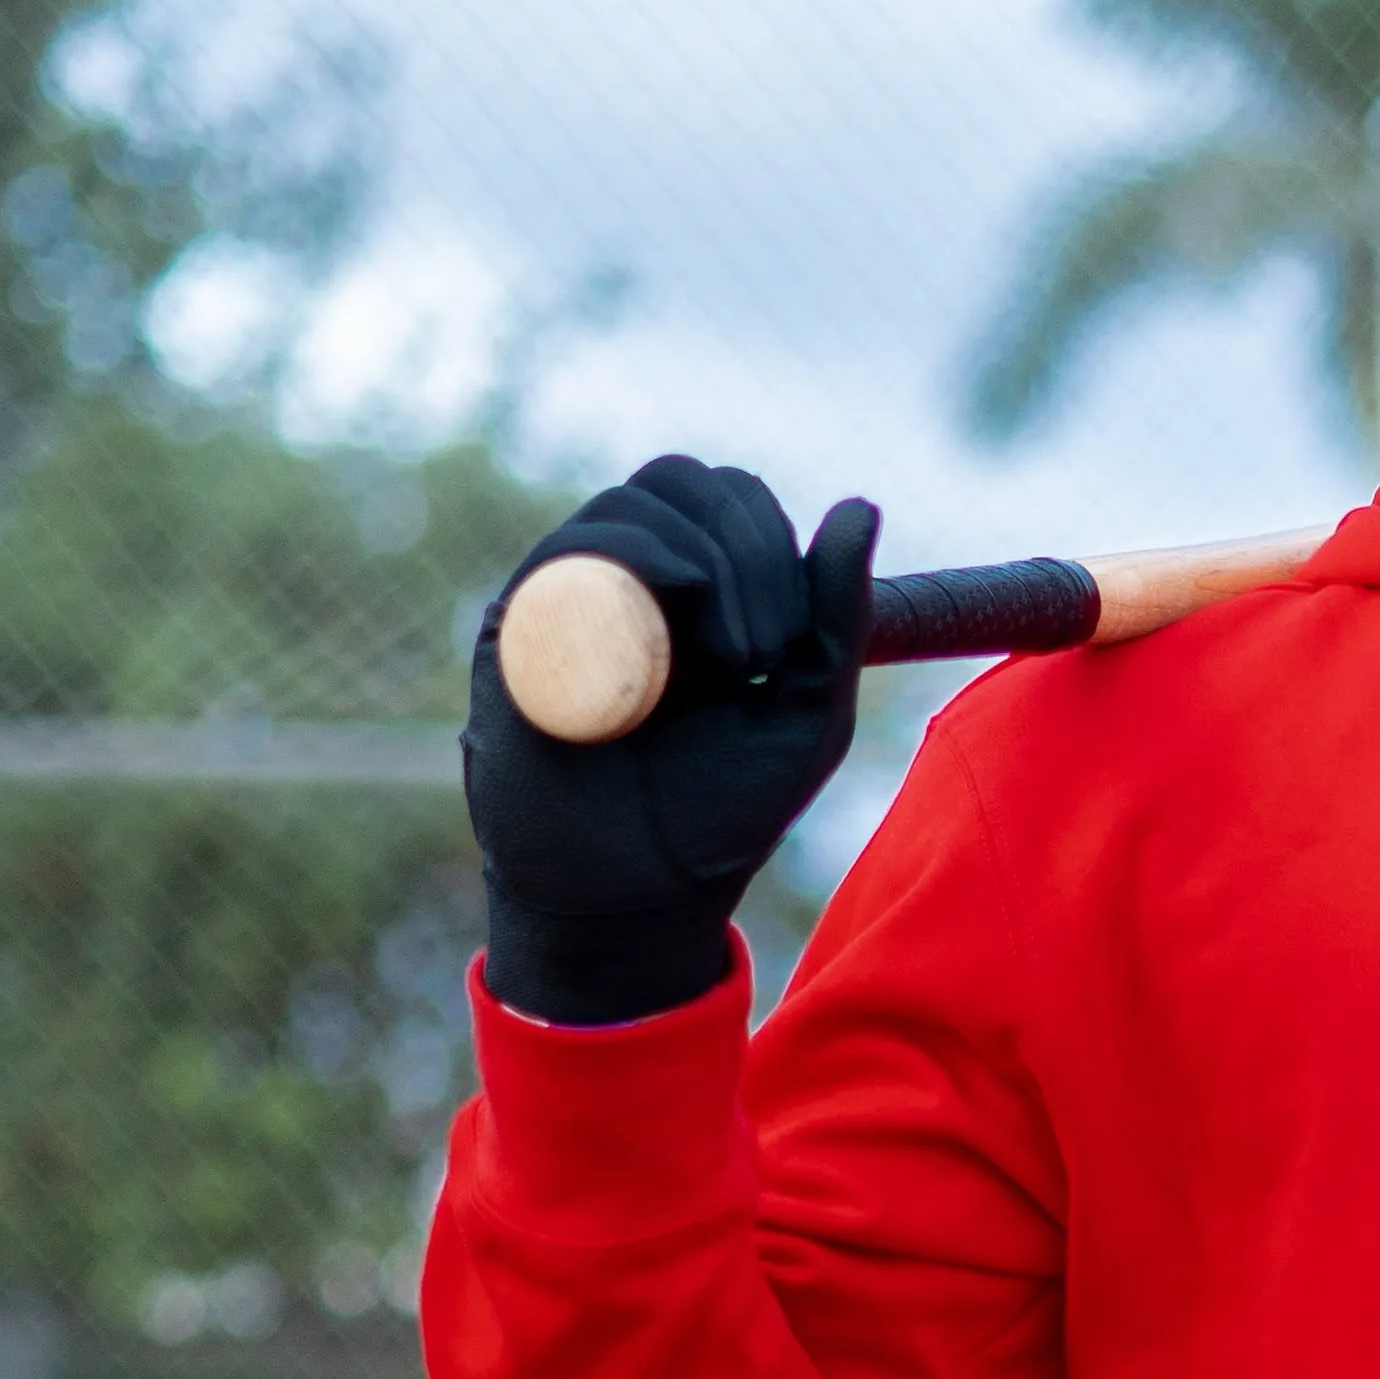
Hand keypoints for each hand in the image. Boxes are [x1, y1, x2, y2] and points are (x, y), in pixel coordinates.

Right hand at [464, 456, 877, 1022]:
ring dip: (702, 561)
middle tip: (767, 646)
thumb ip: (837, 615)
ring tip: (731, 658)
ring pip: (625, 508)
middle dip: (743, 542)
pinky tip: (677, 638)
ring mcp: (569, 602)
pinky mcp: (520, 636)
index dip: (769, 536)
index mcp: (692, 591)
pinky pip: (566, 559)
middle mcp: (626, 583)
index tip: (794, 637)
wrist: (640, 897)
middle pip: (677, 481)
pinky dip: (632, 566)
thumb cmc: (721, 813)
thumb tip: (859, 507)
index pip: (726, 497)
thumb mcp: (808, 708)